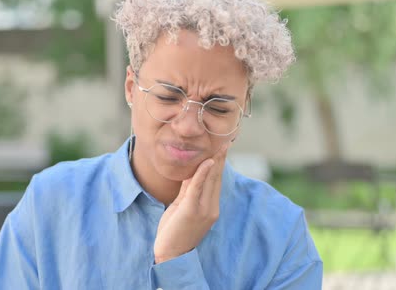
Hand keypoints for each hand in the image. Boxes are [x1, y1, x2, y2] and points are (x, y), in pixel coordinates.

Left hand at [153, 144, 228, 263]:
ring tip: (220, 146)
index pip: (215, 180)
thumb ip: (188, 190)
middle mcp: (211, 207)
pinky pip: (198, 188)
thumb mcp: (182, 206)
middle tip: (225, 140)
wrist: (170, 255)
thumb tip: (192, 172)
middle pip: (216, 178)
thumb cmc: (174, 232)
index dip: (219, 163)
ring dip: (215, 161)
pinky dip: (203, 173)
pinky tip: (207, 161)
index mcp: (210, 206)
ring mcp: (203, 209)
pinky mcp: (192, 210)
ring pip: (210, 180)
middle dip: (221, 158)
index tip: (222, 147)